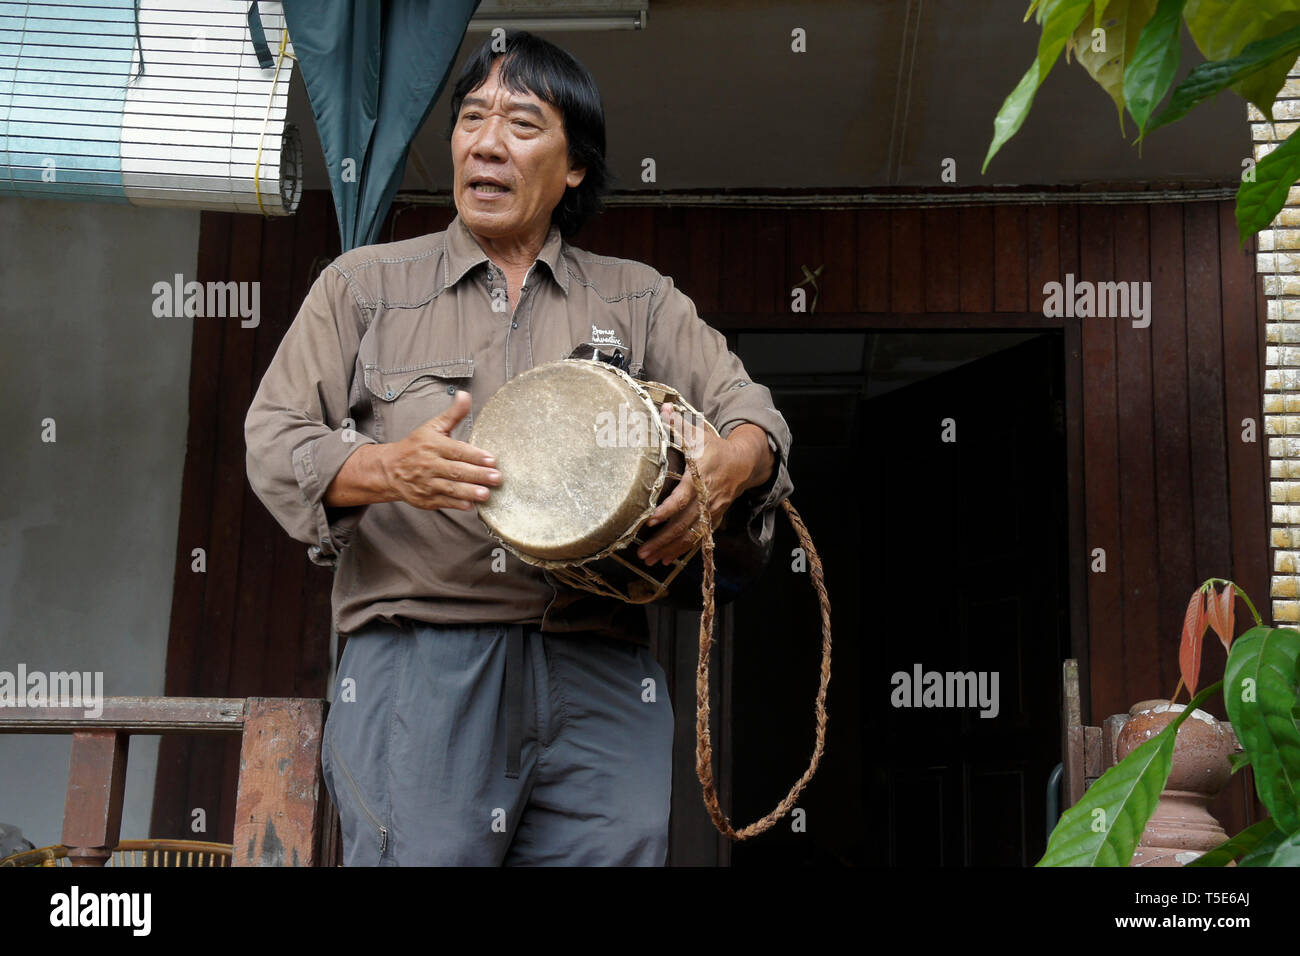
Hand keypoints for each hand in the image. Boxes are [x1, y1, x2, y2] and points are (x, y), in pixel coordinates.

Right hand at [382, 391, 501, 510]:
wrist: (389, 469)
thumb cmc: (416, 446)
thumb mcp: (433, 427)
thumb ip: (453, 414)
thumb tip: (465, 395)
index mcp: (432, 445)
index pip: (457, 450)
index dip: (475, 455)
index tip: (492, 460)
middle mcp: (429, 464)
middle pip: (456, 470)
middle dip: (477, 475)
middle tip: (496, 478)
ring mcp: (426, 483)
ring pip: (450, 488)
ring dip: (469, 492)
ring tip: (486, 494)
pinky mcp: (425, 498)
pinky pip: (443, 502)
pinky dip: (456, 504)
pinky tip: (470, 505)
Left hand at [636, 403, 744, 566]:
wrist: (743, 463)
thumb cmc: (714, 448)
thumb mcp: (698, 434)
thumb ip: (679, 425)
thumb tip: (664, 408)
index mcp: (701, 477)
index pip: (684, 497)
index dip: (668, 510)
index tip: (650, 520)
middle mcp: (707, 497)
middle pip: (685, 523)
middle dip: (663, 539)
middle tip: (642, 551)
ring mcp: (712, 511)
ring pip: (691, 535)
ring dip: (669, 549)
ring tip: (649, 559)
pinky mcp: (714, 519)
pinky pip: (698, 539)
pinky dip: (681, 551)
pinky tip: (665, 560)